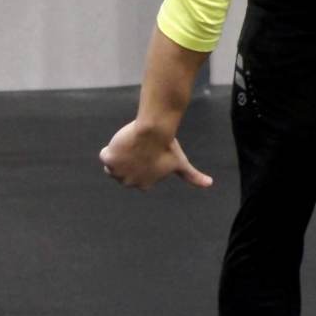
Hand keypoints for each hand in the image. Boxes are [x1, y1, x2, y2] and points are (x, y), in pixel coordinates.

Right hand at [99, 120, 213, 190]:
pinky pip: (105, 154)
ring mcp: (116, 172)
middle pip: (123, 171)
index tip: (149, 154)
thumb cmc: (168, 146)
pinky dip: (111, 148)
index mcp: (143, 185)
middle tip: (142, 148)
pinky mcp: (108, 159)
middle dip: (130, 160)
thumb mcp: (180, 163)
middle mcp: (128, 182)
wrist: (155, 130)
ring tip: (134, 145)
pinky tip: (124, 141)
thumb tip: (210, 184)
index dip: (142, 162)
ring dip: (120, 155)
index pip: (137, 175)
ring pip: (112, 164)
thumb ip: (192, 176)